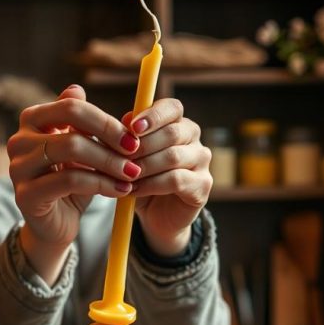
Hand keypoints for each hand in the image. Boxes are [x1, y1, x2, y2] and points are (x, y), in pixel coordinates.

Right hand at [8, 85, 141, 283]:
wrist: (56, 225)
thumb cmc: (71, 183)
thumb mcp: (81, 149)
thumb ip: (82, 123)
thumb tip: (78, 87)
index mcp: (32, 120)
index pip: (71, 106)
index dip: (105, 120)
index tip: (133, 137)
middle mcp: (19, 140)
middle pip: (71, 125)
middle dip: (109, 138)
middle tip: (135, 154)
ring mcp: (19, 167)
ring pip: (71, 149)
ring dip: (108, 162)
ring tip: (132, 174)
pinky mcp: (26, 195)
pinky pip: (70, 180)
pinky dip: (100, 184)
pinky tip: (120, 190)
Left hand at [123, 99, 212, 256]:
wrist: (156, 216)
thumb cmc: (142, 179)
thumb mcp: (129, 157)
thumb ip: (127, 138)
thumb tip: (124, 120)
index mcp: (178, 122)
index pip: (172, 108)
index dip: (153, 116)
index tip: (133, 128)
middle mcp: (194, 138)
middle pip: (172, 132)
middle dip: (143, 146)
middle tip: (121, 159)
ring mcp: (202, 161)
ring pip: (173, 157)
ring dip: (145, 167)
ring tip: (124, 176)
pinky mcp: (203, 185)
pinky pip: (176, 180)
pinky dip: (151, 185)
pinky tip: (134, 190)